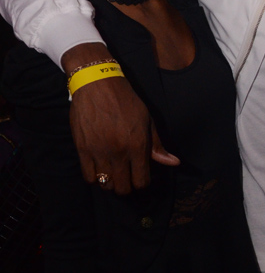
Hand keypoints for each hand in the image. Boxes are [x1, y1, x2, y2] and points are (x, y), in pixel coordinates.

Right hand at [63, 43, 178, 192]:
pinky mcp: (82, 149)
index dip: (142, 183)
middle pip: (123, 189)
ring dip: (111, 183)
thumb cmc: (126, 101)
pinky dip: (95, 178)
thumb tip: (174, 163)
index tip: (140, 176)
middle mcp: (119, 152)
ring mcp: (99, 152)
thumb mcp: (147, 120)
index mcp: (137, 146)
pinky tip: (99, 168)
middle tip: (126, 177)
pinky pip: (88, 177)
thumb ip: (157, 145)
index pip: (142, 182)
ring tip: (113, 173)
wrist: (97, 84)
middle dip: (127, 187)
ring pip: (106, 185)